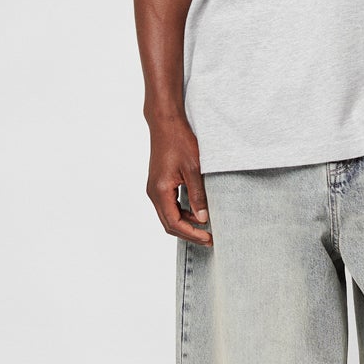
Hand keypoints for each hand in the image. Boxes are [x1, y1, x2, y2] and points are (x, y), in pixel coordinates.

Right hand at [147, 114, 212, 244]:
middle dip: (188, 234)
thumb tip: (203, 218)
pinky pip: (169, 205)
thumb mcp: (194, 169)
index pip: (174, 223)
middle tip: (209, 239)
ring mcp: (155, 189)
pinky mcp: (159, 184)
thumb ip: (198, 195)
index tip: (209, 238)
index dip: (191, 234)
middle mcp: (154, 193)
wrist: (166, 124)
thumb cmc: (179, 142)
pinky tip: (197, 213)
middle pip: (169, 223)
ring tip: (205, 229)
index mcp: (160, 191)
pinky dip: (182, 213)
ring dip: (185, 224)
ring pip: (168, 216)